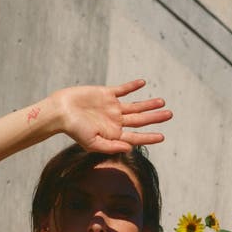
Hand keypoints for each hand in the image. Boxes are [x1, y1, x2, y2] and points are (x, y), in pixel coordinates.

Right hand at [52, 82, 171, 153]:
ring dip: (148, 104)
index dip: (149, 137)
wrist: (61, 112)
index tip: (162, 137)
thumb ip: (111, 146)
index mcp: (113, 134)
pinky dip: (132, 86)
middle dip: (155, 118)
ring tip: (162, 102)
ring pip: (135, 106)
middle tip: (170, 114)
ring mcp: (111, 108)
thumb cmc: (74, 130)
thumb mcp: (92, 143)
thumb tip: (130, 148)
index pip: (135, 136)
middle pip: (139, 120)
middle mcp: (115, 121)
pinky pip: (123, 90)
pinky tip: (142, 83)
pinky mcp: (106, 94)